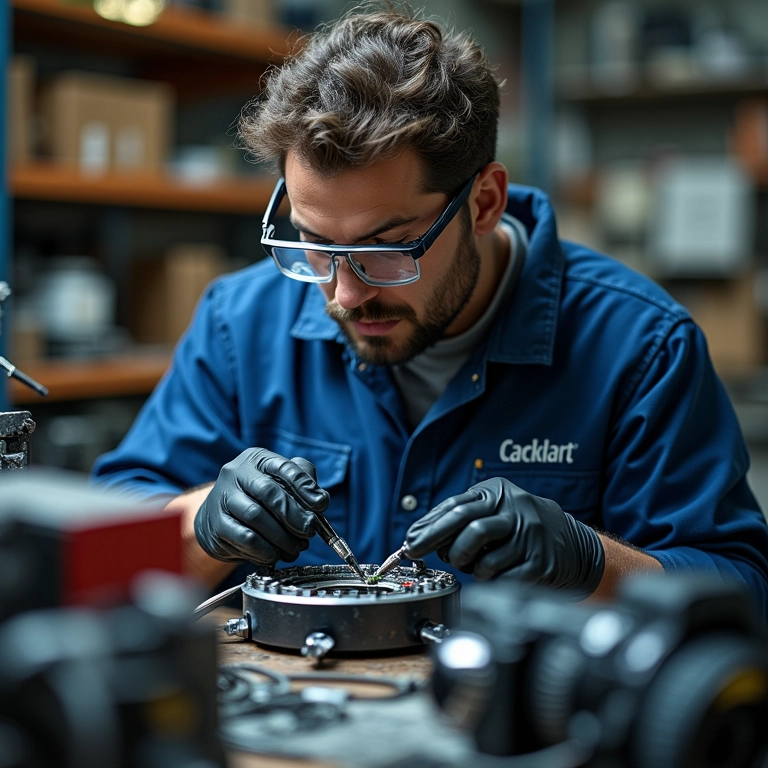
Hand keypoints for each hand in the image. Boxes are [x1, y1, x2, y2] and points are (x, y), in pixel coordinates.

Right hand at [194, 448, 328, 564]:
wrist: (218, 515)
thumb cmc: (257, 498)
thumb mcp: (280, 482)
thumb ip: (303, 484)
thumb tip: (320, 499)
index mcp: (257, 459)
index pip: (283, 468)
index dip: (304, 487)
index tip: (321, 505)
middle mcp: (236, 473)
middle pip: (268, 492)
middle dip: (293, 514)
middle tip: (309, 530)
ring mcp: (222, 497)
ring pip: (255, 516)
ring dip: (281, 536)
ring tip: (295, 547)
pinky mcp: (215, 523)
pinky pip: (244, 538)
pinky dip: (264, 550)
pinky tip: (274, 554)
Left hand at [405, 478, 604, 597]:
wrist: (572, 545)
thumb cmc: (521, 527)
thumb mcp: (494, 509)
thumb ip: (460, 517)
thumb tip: (420, 535)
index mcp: (499, 493)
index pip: (457, 506)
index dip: (429, 526)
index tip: (410, 541)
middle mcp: (516, 511)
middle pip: (468, 526)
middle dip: (437, 543)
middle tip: (420, 554)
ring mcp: (530, 538)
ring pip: (482, 557)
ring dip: (467, 566)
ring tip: (469, 565)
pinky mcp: (539, 565)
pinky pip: (500, 579)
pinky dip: (487, 580)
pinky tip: (490, 574)